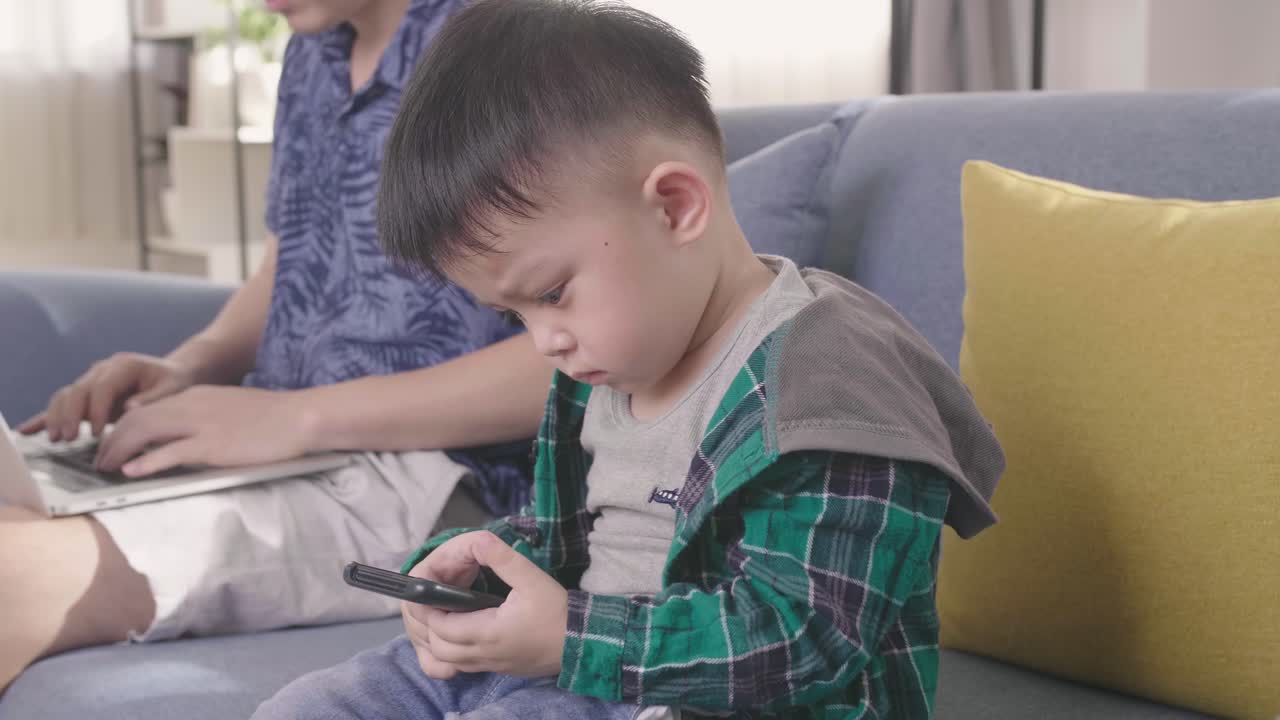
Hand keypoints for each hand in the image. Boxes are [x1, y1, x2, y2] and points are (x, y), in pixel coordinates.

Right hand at [19, 353, 197, 441]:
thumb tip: (130, 408)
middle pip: (78, 390)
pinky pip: (62, 404)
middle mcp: (103, 370)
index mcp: (124, 365)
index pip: (103, 386)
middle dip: (71, 415)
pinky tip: (28, 430)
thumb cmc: (174, 382)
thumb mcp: (174, 389)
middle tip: (70, 439)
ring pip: (65, 395)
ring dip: (57, 417)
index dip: (97, 410)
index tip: (98, 433)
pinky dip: (46, 416)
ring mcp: (91, 381)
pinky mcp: (87, 395)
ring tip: (57, 439)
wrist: (172, 375)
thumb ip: (153, 399)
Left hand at [93, 385, 310, 475]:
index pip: (145, 409)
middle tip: (100, 462)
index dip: (121, 429)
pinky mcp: (213, 444)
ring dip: (119, 451)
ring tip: (106, 468)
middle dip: (111, 441)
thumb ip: (202, 418)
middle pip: (135, 419)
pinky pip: (170, 452)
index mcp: (194, 396)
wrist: (299, 416)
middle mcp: (191, 405)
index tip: (113, 446)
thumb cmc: (271, 417)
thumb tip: (180, 438)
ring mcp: (201, 424)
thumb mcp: (228, 409)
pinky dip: (146, 462)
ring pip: (144, 431)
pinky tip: (132, 472)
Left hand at [402, 531, 567, 679]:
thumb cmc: (557, 612)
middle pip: (439, 648)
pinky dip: (455, 652)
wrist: (582, 643)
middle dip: (430, 626)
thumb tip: (479, 539)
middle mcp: (485, 653)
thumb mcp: (532, 579)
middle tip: (436, 602)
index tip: (431, 592)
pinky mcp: (500, 668)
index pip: (441, 626)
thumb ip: (503, 558)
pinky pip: (464, 666)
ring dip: (440, 641)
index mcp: (488, 632)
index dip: (430, 610)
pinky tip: (464, 633)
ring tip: (447, 615)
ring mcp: (491, 664)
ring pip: (449, 661)